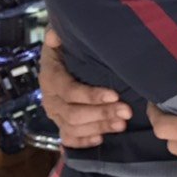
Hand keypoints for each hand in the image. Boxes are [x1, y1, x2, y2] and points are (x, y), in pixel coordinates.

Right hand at [39, 28, 130, 147]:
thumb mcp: (62, 37)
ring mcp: (55, 114)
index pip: (69, 90)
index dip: (91, 95)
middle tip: (126, 112)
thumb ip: (59, 34)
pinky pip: (69, 139)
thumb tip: (55, 34)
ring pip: (74, 128)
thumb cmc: (67, 47)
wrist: (60, 59)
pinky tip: (101, 139)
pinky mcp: (61, 124)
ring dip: (98, 127)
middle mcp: (50, 98)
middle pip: (73, 113)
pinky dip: (84, 142)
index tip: (114, 95)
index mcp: (50, 76)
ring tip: (121, 124)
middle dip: (101, 114)